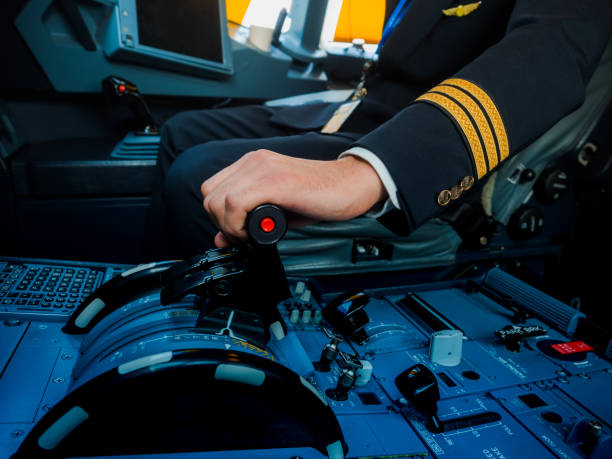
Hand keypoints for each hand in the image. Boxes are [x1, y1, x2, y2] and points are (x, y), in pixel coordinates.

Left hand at [201, 149, 386, 246]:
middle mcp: (255, 161)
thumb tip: (222, 238)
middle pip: (210, 196)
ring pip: (219, 200)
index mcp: (253, 163)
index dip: (219, 215)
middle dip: (221, 223)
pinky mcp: (275, 181)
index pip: (213, 188)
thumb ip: (248, 220)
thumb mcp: (277, 210)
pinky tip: (256, 232)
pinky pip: (236, 204)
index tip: (235, 232)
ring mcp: (264, 168)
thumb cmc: (320, 196)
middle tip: (243, 236)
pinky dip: (238, 225)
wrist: (351, 185)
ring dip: (230, 226)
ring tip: (251, 235)